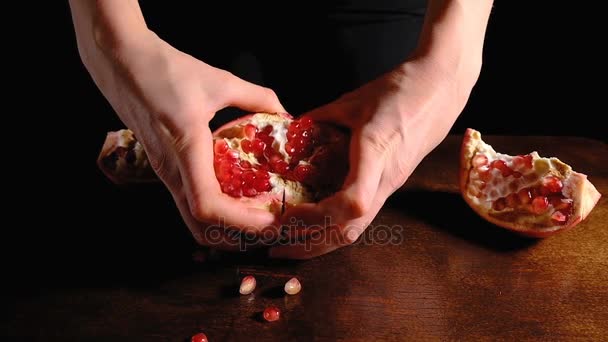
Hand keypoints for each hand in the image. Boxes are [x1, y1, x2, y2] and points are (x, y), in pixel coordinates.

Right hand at [88, 31, 284, 249]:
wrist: (120, 61)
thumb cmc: (165, 69)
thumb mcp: (219, 80)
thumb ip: (256, 97)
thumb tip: (284, 113)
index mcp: (186, 148)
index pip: (208, 206)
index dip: (241, 221)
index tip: (270, 219)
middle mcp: (172, 171)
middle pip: (200, 228)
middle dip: (238, 235)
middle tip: (271, 225)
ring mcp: (165, 173)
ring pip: (193, 221)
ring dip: (226, 228)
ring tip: (259, 216)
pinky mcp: (165, 169)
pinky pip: (189, 204)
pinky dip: (216, 213)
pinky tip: (238, 198)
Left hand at [269, 59, 476, 258]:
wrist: (440, 89)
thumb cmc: (399, 90)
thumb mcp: (351, 101)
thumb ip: (319, 118)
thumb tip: (290, 131)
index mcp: (374, 153)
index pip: (354, 201)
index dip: (320, 215)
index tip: (289, 213)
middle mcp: (384, 179)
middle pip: (351, 229)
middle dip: (311, 245)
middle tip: (276, 247)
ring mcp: (389, 186)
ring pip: (356, 230)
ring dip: (321, 242)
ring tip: (290, 244)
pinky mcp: (389, 186)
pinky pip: (361, 218)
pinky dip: (334, 228)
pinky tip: (314, 226)